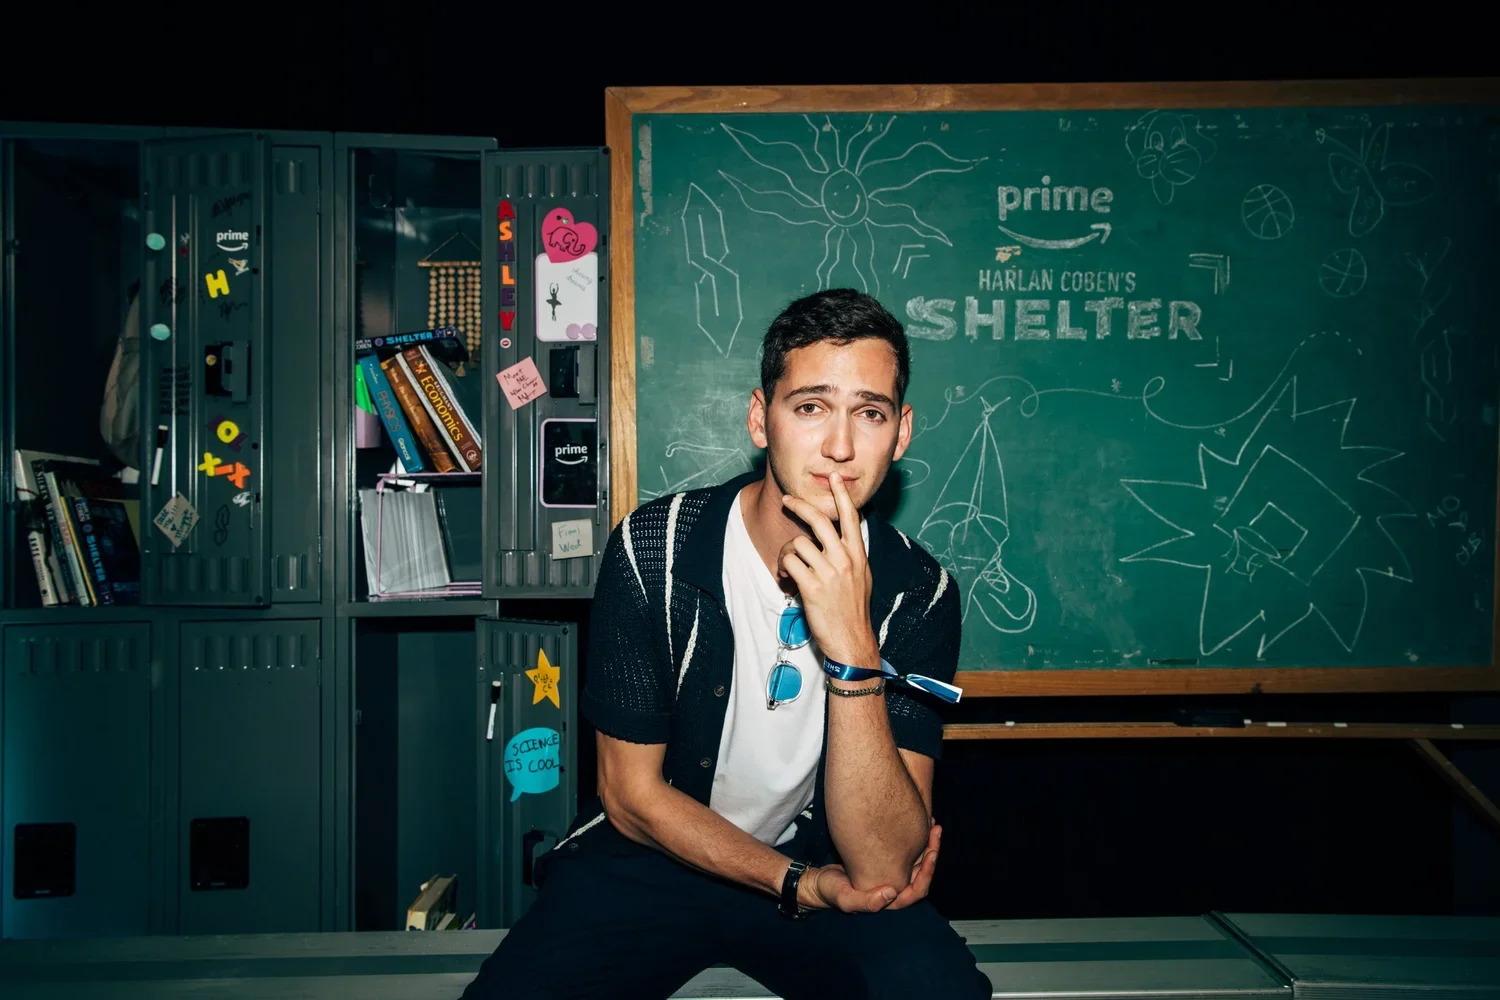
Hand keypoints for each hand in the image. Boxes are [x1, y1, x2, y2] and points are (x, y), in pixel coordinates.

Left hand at [779, 473, 875, 664]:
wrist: (852, 640)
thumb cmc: (855, 610)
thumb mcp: (862, 577)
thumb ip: (852, 556)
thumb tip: (842, 542)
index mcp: (857, 554)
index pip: (850, 516)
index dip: (841, 494)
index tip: (833, 476)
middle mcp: (844, 559)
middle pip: (818, 520)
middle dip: (799, 505)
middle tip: (786, 500)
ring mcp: (829, 572)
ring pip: (798, 543)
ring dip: (787, 553)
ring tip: (789, 567)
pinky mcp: (812, 586)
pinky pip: (790, 563)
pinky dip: (783, 568)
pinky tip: (787, 578)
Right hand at [796, 819, 941, 913]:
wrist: (820, 880)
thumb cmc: (831, 890)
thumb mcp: (844, 898)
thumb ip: (866, 902)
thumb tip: (891, 893)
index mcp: (891, 900)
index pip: (918, 890)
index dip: (927, 872)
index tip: (931, 852)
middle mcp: (895, 889)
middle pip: (922, 873)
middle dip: (932, 852)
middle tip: (936, 829)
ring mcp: (891, 875)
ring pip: (917, 861)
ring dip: (926, 843)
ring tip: (932, 823)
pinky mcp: (885, 863)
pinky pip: (906, 853)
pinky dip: (914, 840)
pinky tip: (916, 824)